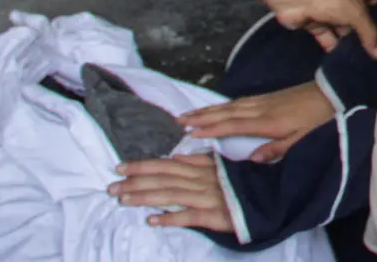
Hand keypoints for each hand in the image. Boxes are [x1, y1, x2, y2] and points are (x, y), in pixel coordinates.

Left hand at [109, 154, 233, 231]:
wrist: (265, 198)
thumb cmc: (240, 182)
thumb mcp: (219, 165)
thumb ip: (198, 160)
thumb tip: (175, 155)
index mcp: (199, 167)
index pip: (164, 164)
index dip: (141, 165)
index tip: (119, 167)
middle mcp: (198, 180)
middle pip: (162, 179)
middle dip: (135, 182)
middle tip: (111, 187)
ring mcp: (204, 198)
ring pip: (169, 195)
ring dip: (144, 197)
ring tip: (123, 200)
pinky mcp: (213, 216)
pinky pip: (188, 217)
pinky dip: (170, 218)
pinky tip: (152, 220)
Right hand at [181, 82, 333, 162]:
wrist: (332, 94)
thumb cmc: (319, 121)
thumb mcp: (302, 141)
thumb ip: (277, 150)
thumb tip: (251, 160)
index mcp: (268, 122)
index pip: (233, 126)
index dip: (212, 129)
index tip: (192, 133)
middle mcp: (260, 108)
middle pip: (225, 113)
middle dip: (201, 117)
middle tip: (179, 121)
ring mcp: (262, 101)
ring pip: (229, 106)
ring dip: (208, 110)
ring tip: (189, 114)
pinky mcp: (266, 98)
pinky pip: (238, 102)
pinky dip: (222, 105)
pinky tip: (216, 109)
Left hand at [191, 0, 376, 59]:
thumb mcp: (356, 13)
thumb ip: (369, 34)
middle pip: (360, 17)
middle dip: (368, 32)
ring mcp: (328, 12)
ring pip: (344, 30)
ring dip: (351, 43)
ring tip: (367, 63)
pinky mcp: (314, 24)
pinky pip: (328, 38)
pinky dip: (334, 49)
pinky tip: (344, 64)